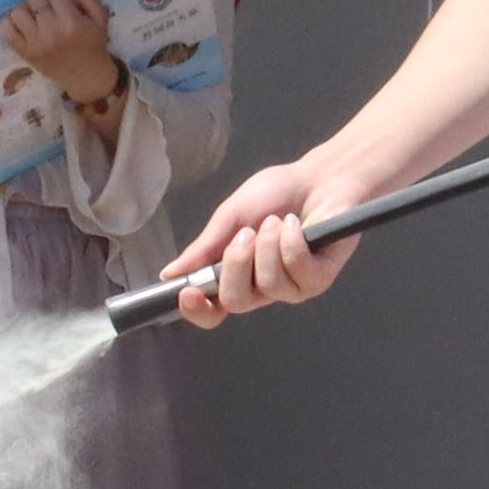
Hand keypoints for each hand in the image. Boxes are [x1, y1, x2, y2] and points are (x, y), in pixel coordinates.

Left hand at [3, 0, 127, 128]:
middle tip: (46, 4)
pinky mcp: (24, 52)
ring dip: (25, 8)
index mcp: (71, 21)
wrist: (85, 77)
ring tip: (34, 14)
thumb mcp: (100, 17)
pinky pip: (5, 29)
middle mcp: (50, 31)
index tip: (61, 0)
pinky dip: (9, 22)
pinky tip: (21, 23)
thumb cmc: (93, 44)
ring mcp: (34, 42)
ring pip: (17, 10)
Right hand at [157, 152, 371, 327]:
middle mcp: (262, 288)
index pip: (212, 311)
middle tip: (247, 233)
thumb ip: (204, 248)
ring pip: (268, 285)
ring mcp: (292, 288)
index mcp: (237, 275)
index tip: (188, 292)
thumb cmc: (277, 194)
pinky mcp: (318, 279)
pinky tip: (296, 225)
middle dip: (236, 264)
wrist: (320, 177)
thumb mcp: (231, 216)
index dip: (198, 309)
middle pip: (235, 301)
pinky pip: (296, 270)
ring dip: (269, 246)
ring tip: (279, 221)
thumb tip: (169, 274)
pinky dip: (292, 242)